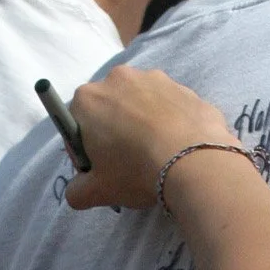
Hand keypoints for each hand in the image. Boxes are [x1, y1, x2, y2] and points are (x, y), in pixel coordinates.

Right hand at [65, 67, 242, 210]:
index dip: (85, 151)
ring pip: (139, 104)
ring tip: (155, 155)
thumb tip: (77, 191)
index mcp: (88, 99)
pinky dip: (168, 123)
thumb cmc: (136, 171)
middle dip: (112, 132)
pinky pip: (168, 106)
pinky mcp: (183, 86)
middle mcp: (117, 79)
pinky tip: (175, 148)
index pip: (75, 125)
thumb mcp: (97, 191)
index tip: (99, 169)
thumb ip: (77, 191)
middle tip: (127, 163)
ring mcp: (153, 78)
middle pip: (107, 109)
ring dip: (141, 124)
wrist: (194, 161)